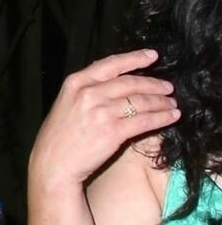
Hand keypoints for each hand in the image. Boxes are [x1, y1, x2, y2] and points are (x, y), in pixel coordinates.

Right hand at [31, 49, 178, 189]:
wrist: (52, 167)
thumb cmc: (57, 140)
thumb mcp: (65, 105)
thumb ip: (86, 91)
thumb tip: (114, 82)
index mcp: (76, 83)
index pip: (112, 64)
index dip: (136, 58)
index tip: (153, 56)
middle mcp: (90, 94)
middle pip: (131, 82)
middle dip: (154, 84)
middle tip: (168, 88)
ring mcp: (102, 112)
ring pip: (141, 101)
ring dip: (161, 102)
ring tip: (172, 104)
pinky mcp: (113, 131)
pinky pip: (144, 121)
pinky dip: (161, 118)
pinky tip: (171, 116)